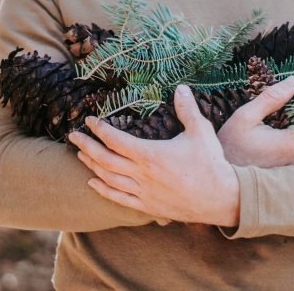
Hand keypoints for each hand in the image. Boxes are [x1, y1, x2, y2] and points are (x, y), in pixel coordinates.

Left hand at [68, 85, 239, 226]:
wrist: (221, 198)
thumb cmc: (211, 163)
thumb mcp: (201, 131)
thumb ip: (187, 109)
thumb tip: (181, 87)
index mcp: (150, 154)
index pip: (116, 140)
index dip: (100, 129)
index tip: (90, 121)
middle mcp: (141, 174)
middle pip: (105, 159)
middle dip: (87, 146)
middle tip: (73, 136)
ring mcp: (143, 192)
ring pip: (108, 178)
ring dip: (92, 165)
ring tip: (81, 155)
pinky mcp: (148, 206)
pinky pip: (119, 198)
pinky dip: (103, 190)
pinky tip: (92, 183)